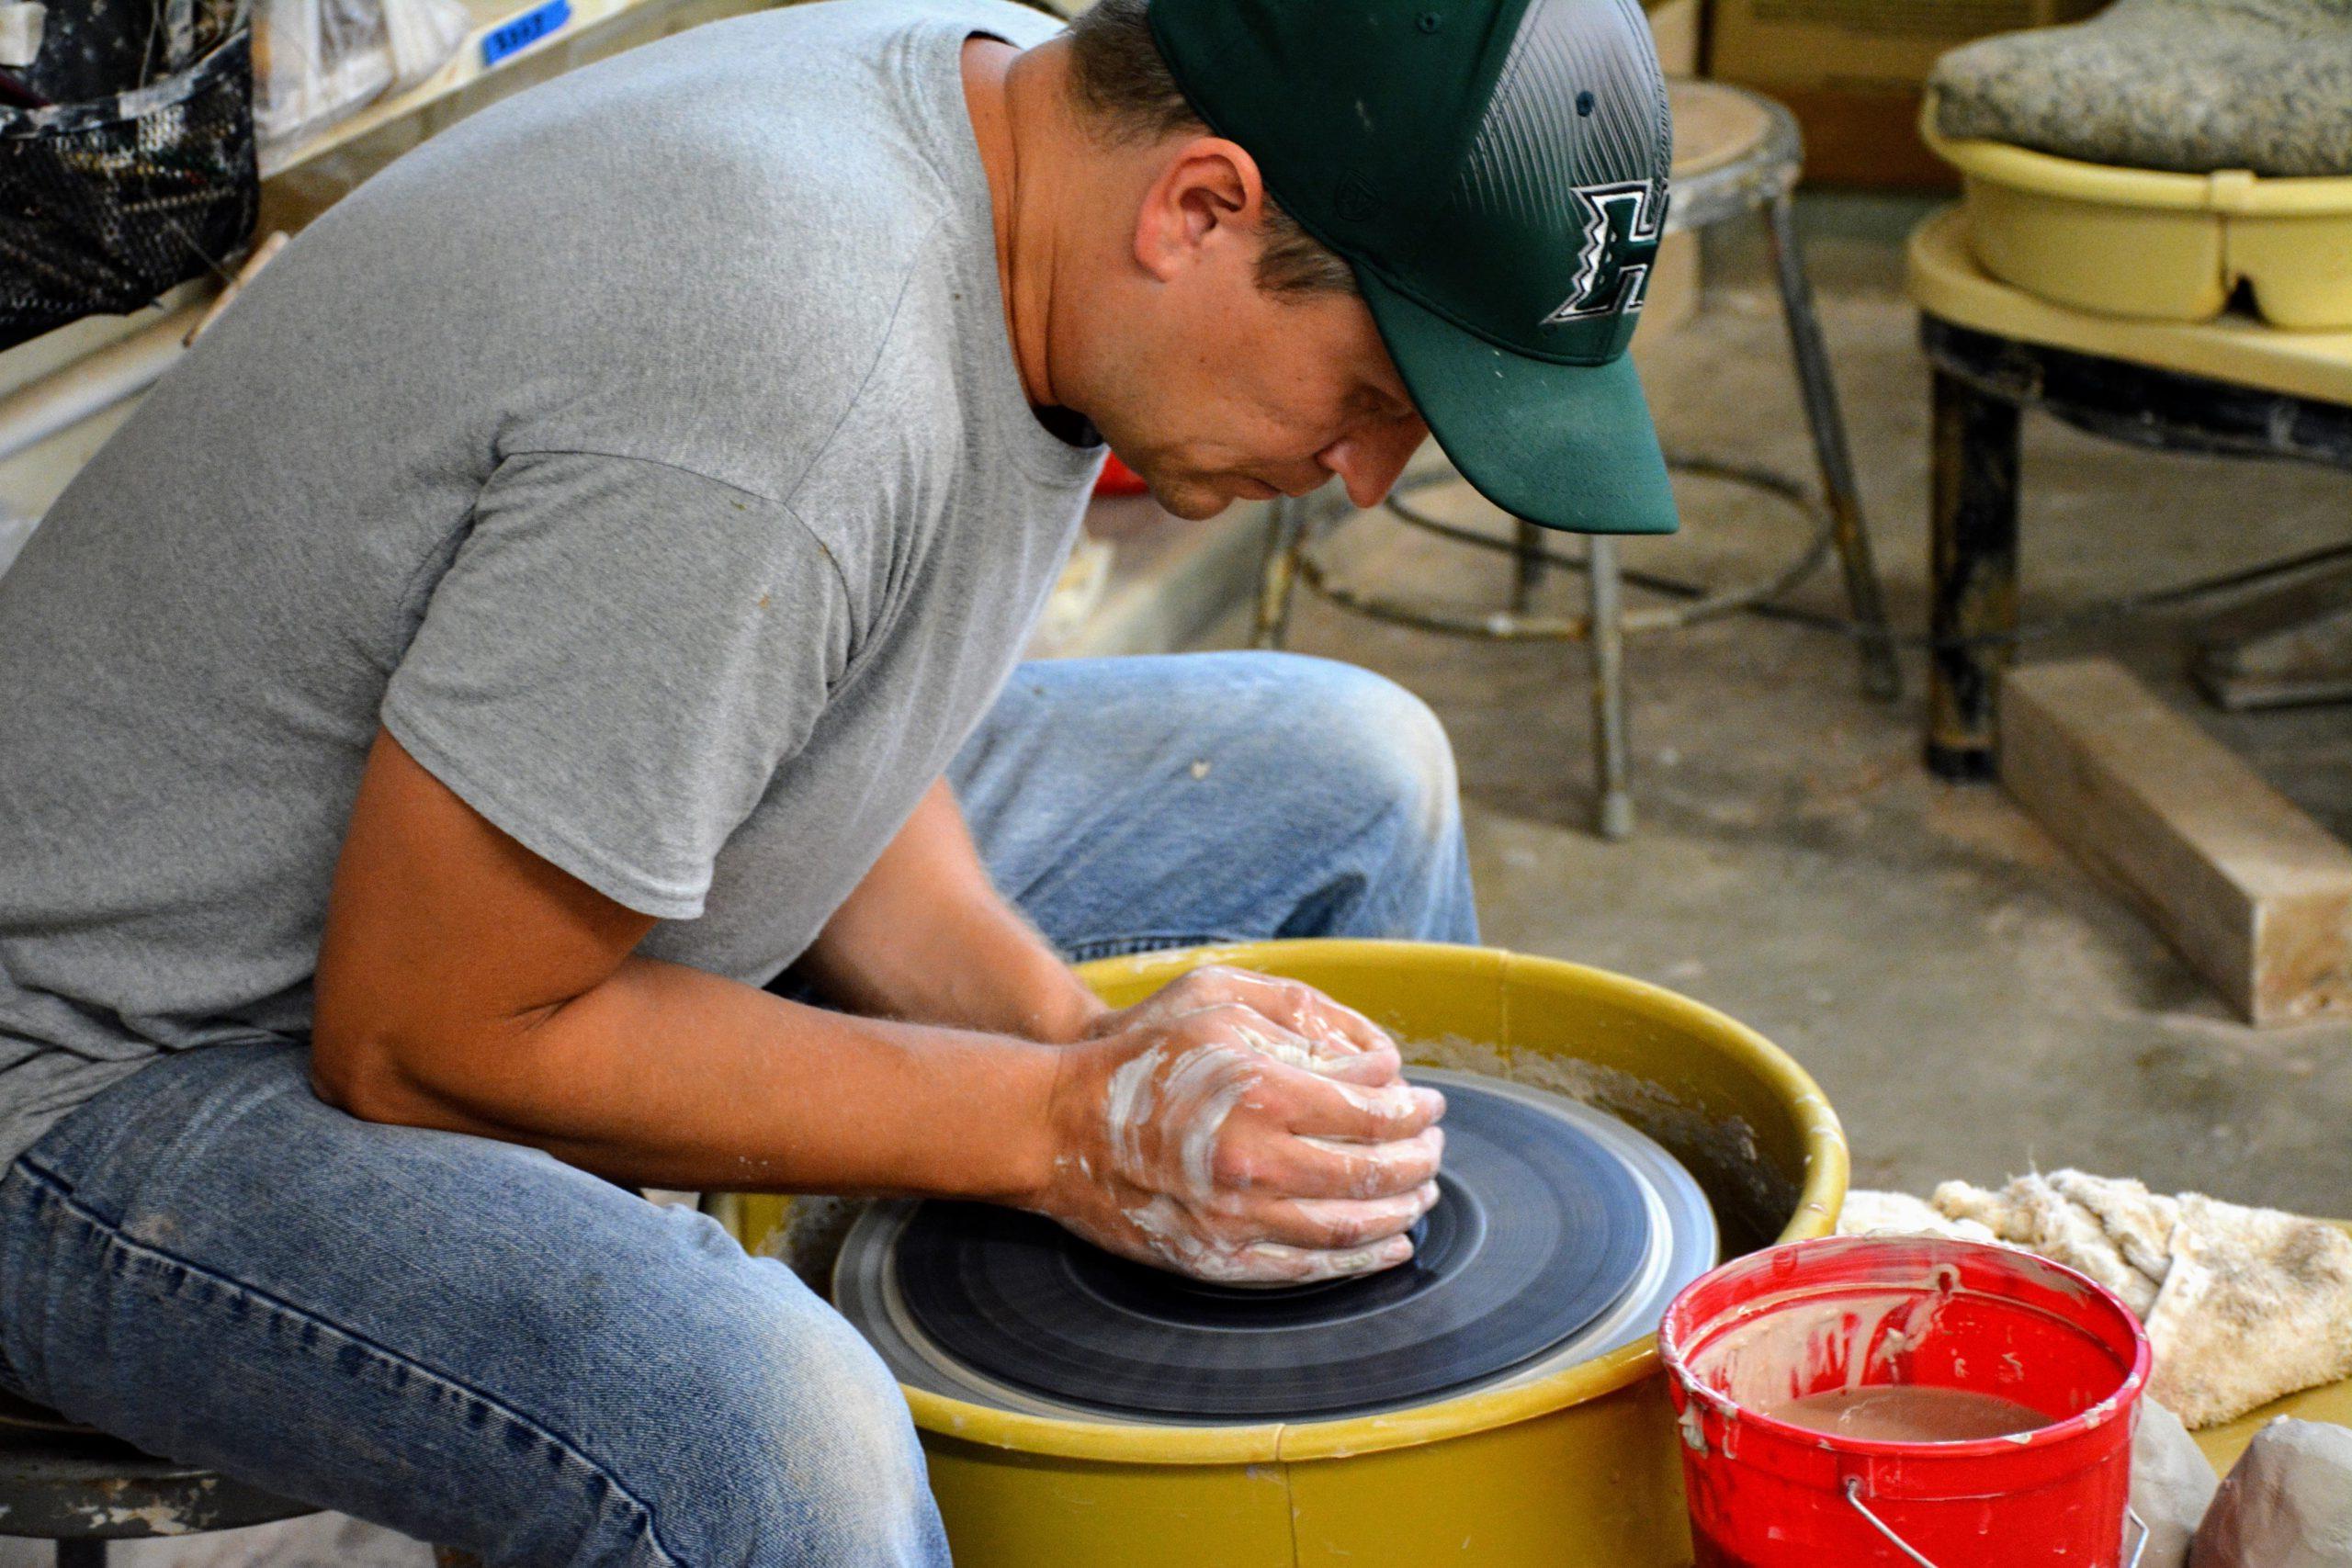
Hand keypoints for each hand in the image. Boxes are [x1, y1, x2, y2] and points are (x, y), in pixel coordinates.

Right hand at [1036, 983, 1444, 1284]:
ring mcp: (1236, 1219)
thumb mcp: (1217, 997)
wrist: (1057, 1124)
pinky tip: (1388, 1245)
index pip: (1374, 1112)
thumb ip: (1302, 1017)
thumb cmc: (1143, 1053)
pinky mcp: (1217, 1258)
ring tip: (1423, 1193)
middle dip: (1419, 1160)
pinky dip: (1359, 1261)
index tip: (1430, 1103)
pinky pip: (1308, 1268)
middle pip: (1373, 1173)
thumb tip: (1378, 1061)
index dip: (1415, 1109)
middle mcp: (1256, 1161)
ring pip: (1349, 1227)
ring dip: (1400, 1211)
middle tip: (1435, 1146)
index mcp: (1263, 1092)